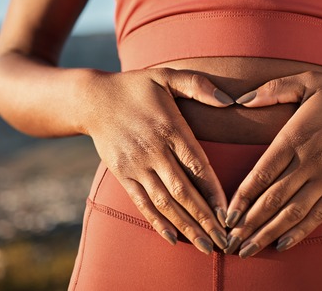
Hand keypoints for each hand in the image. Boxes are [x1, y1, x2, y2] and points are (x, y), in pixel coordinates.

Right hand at [82, 68, 234, 253]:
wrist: (92, 99)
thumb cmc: (136, 86)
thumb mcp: (167, 76)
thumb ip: (198, 85)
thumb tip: (229, 100)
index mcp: (170, 127)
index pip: (197, 165)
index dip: (214, 191)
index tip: (230, 213)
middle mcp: (154, 150)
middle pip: (183, 191)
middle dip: (205, 219)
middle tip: (225, 241)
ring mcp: (136, 165)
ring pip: (164, 202)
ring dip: (186, 226)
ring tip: (206, 247)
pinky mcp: (122, 174)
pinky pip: (141, 202)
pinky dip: (157, 222)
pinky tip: (173, 238)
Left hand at [222, 72, 321, 256]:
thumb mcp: (308, 80)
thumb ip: (273, 90)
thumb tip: (241, 100)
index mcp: (294, 137)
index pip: (262, 173)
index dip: (243, 197)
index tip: (226, 214)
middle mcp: (308, 162)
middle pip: (272, 198)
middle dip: (248, 223)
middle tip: (229, 242)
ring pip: (292, 212)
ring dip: (268, 233)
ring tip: (248, 250)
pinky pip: (318, 214)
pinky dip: (300, 231)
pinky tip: (283, 245)